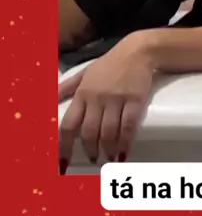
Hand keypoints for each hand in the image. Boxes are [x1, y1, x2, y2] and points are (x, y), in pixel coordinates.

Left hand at [58, 32, 154, 170]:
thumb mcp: (85, 72)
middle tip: (94, 158)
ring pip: (108, 133)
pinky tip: (123, 153)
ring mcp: (116, 99)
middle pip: (89, 132)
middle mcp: (97, 98)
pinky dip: (125, 143)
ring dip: (108, 150)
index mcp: (82, 93)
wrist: (137, 51)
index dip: (64, 147)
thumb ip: (67, 87)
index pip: (68, 124)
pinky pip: (128, 126)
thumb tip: (49, 100)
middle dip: (90, 150)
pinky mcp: (134, 100)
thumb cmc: (110, 64)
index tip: (63, 164)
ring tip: (109, 157)